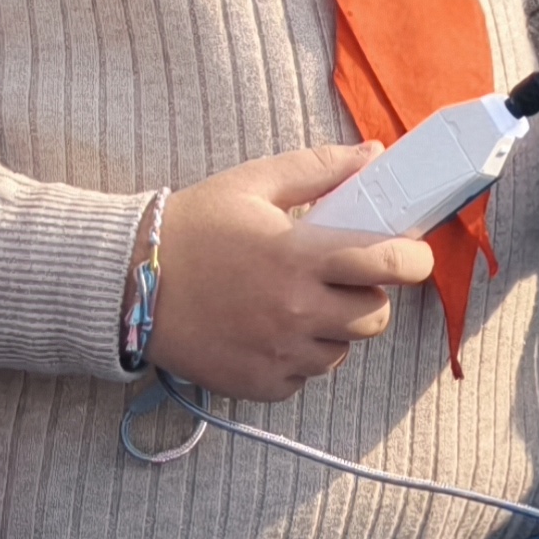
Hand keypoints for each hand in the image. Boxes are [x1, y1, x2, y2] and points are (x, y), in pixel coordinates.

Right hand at [149, 143, 434, 403]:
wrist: (126, 284)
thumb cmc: (191, 228)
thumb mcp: (253, 183)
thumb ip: (319, 169)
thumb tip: (373, 154)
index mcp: (299, 257)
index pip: (389, 265)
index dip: (413, 259)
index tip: (410, 254)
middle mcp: (294, 311)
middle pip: (375, 316)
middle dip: (368, 295)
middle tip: (339, 278)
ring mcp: (277, 353)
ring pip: (341, 350)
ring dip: (332, 328)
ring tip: (296, 302)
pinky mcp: (258, 384)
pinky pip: (304, 377)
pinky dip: (297, 358)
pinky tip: (269, 330)